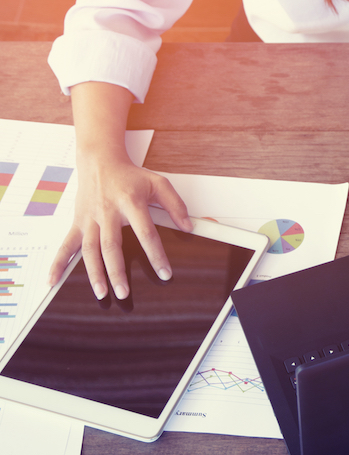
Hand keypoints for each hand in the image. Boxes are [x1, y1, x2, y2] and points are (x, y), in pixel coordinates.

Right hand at [48, 151, 190, 300]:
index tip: (164, 274)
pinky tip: (53, 280)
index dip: (156, 255)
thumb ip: (175, 205)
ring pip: (89, 249)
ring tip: (102, 293)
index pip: (146, 233)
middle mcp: (108, 212)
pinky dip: (58, 263)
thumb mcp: (159, 184)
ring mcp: (90, 219)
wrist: (100, 161)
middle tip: (124, 293)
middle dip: (117, 271)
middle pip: (111, 246)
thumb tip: (188, 227)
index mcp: (130, 202)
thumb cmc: (130, 175)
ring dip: (94, 273)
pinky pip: (66, 245)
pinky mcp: (78, 222)